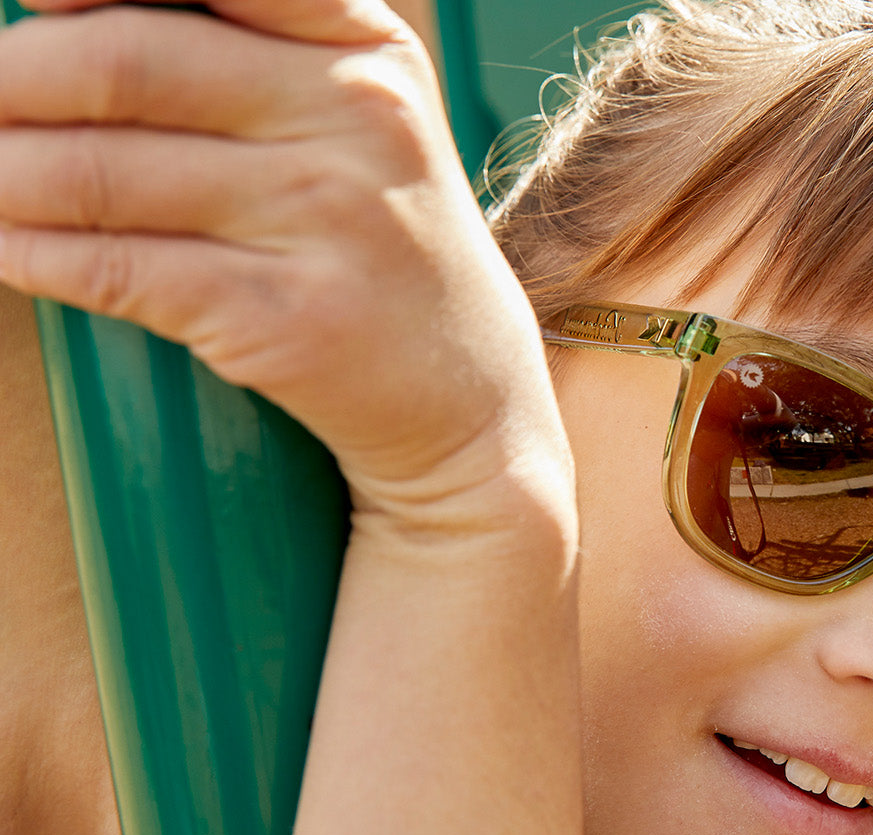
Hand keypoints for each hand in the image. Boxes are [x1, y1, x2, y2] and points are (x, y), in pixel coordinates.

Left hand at [0, 0, 572, 539]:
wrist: (467, 398)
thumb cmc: (380, 243)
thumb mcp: (356, 118)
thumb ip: (247, 52)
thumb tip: (58, 17)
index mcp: (366, 48)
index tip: (32, 2)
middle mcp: (356, 120)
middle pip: (125, 61)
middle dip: (8, 77)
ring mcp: (330, 221)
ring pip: (100, 173)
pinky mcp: (291, 319)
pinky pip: (118, 270)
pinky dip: (31, 255)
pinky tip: (4, 245)